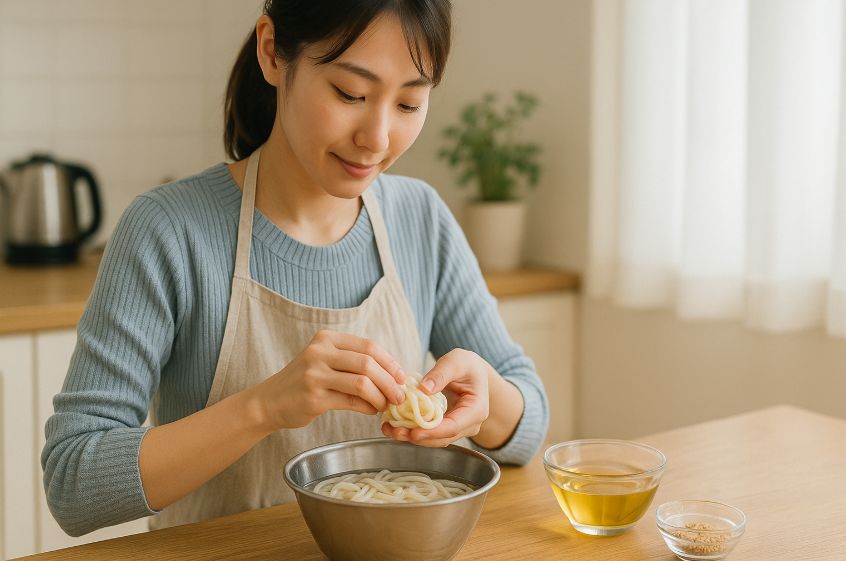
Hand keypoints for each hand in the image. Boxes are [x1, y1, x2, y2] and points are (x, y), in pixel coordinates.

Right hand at [250, 330, 405, 430]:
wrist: (270, 401)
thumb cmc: (303, 381)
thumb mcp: (324, 360)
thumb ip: (352, 362)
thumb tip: (392, 375)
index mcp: (327, 339)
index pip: (368, 346)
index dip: (390, 362)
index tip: (402, 377)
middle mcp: (320, 352)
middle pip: (368, 363)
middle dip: (390, 381)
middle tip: (399, 395)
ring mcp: (315, 374)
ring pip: (362, 383)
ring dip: (381, 396)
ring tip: (386, 405)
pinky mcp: (314, 397)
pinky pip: (351, 401)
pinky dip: (367, 407)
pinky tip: (371, 411)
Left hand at [382, 349, 489, 446]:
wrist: (474, 373)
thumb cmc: (467, 365)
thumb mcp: (457, 361)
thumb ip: (442, 373)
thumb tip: (424, 390)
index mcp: (476, 409)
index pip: (454, 426)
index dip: (433, 432)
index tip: (413, 432)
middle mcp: (469, 424)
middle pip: (442, 438)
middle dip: (418, 437)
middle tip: (394, 432)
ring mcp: (458, 428)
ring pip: (435, 439)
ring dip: (412, 437)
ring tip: (390, 429)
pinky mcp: (446, 427)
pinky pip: (431, 433)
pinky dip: (414, 431)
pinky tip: (396, 426)